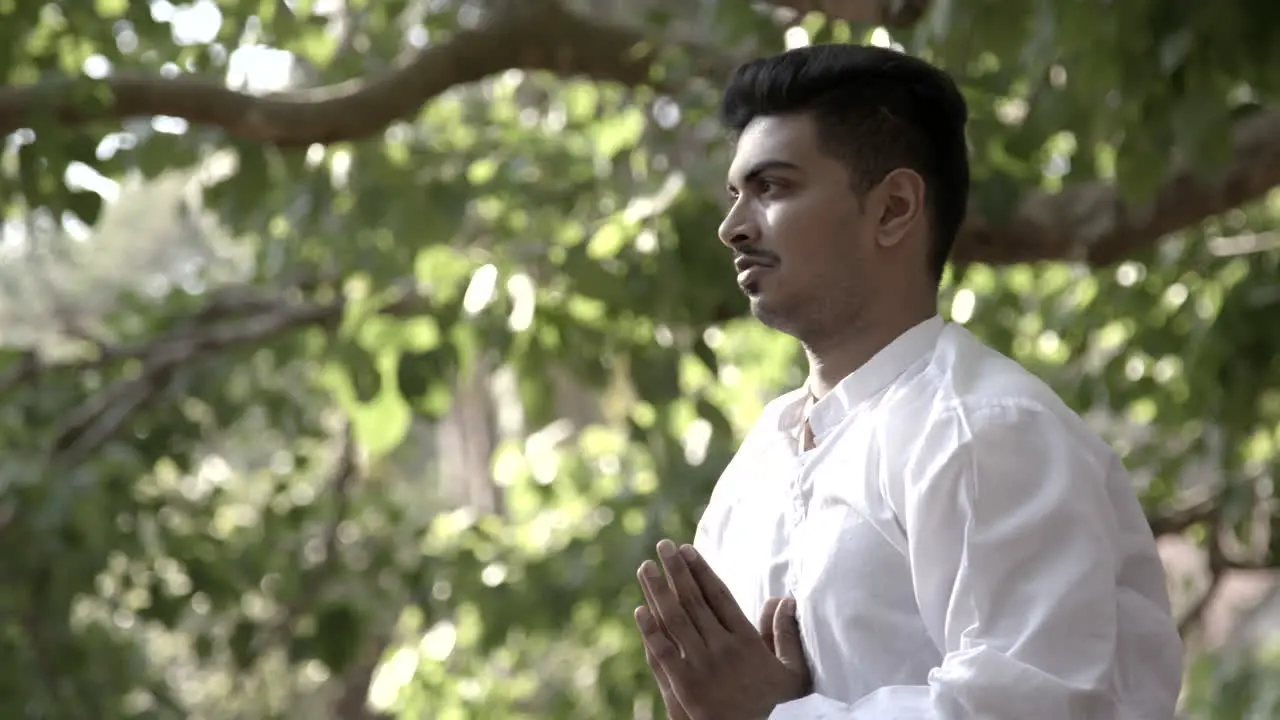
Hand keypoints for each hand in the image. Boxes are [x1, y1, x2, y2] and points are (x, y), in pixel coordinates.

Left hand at [635, 539, 810, 719]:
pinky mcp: (685, 685)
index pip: (720, 596)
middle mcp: (722, 648)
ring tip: (646, 567)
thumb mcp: (792, 672)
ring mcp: (702, 666)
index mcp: (746, 641)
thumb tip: (786, 599)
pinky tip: (640, 610)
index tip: (688, 550)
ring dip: (659, 591)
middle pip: (694, 601)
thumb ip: (786, 634)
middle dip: (677, 571)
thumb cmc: (776, 707)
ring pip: (676, 620)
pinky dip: (651, 631)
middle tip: (663, 546)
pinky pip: (664, 652)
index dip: (702, 571)